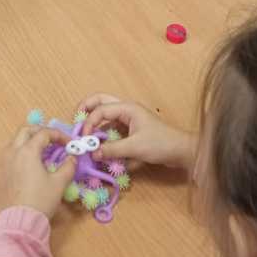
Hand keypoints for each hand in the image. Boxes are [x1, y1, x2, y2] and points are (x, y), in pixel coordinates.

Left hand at [0, 127, 75, 219]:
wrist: (18, 223)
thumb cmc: (40, 201)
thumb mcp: (59, 184)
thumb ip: (68, 167)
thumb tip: (72, 158)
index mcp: (27, 151)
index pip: (44, 133)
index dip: (58, 135)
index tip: (68, 143)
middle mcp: (12, 152)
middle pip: (25, 131)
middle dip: (40, 131)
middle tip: (51, 140)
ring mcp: (1, 164)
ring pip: (13, 143)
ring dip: (26, 141)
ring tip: (38, 151)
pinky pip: (6, 158)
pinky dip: (17, 156)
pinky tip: (24, 168)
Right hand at [79, 94, 196, 170]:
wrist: (181, 152)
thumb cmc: (160, 144)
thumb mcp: (135, 148)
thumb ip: (112, 150)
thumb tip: (92, 154)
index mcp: (127, 108)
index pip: (100, 110)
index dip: (89, 123)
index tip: (84, 139)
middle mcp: (126, 111)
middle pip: (101, 102)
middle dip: (86, 110)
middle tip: (75, 121)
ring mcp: (129, 121)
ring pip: (107, 118)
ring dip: (96, 126)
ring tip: (86, 138)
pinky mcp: (132, 132)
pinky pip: (114, 131)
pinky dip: (107, 137)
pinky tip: (103, 150)